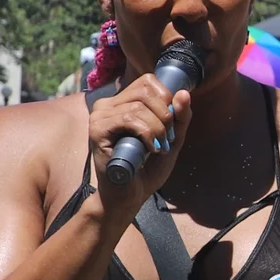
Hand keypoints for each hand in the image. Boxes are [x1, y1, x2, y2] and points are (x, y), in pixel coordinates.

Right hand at [88, 74, 192, 210]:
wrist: (128, 198)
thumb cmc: (145, 171)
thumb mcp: (170, 140)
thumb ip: (179, 118)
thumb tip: (183, 92)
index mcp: (121, 102)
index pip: (147, 81)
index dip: (165, 98)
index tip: (169, 124)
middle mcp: (107, 105)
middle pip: (146, 91)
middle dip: (165, 115)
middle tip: (165, 140)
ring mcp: (99, 116)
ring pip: (139, 106)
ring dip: (158, 129)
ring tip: (158, 149)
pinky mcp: (97, 129)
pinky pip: (128, 118)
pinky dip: (146, 134)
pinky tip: (148, 149)